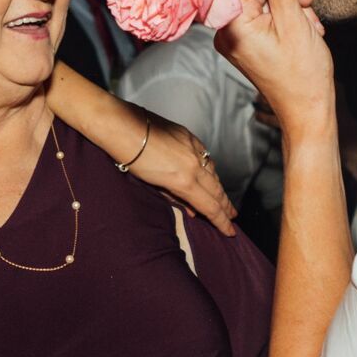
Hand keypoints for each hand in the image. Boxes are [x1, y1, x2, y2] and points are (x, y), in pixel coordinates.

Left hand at [132, 112, 237, 235]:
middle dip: (226, 205)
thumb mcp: (153, 185)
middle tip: (233, 216)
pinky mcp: (189, 136)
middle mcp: (194, 165)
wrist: (123, 126)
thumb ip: (175, 198)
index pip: (210, 206)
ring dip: (219, 187)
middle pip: (217, 190)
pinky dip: (209, 167)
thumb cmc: (131, 158)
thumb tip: (192, 210)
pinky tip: (209, 173)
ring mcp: (193, 149)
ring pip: (213, 172)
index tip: (229, 230)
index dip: (221, 221)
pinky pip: (205, 155)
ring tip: (222, 198)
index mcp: (184, 181)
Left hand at [213, 0, 331, 137]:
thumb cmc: (302, 75)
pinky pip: (264, 13)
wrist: (307, 110)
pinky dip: (287, 13)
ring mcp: (237, 35)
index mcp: (232, 24)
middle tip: (307, 0)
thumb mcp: (294, 22)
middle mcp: (227, 29)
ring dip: (290, 1)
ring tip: (309, 21)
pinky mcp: (248, 40)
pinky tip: (305, 27)